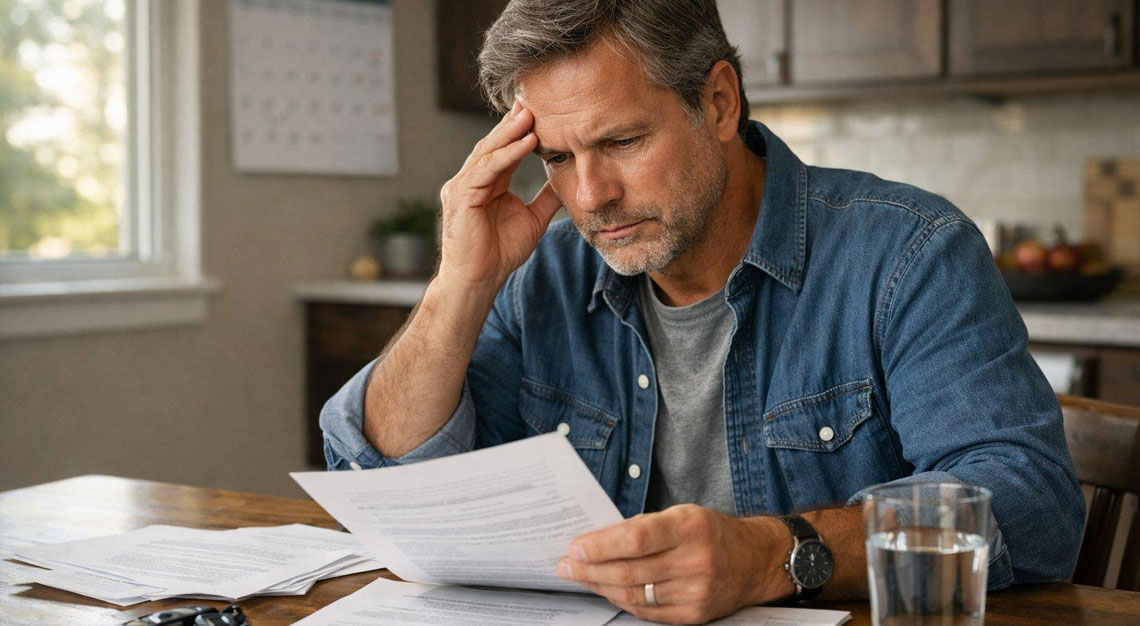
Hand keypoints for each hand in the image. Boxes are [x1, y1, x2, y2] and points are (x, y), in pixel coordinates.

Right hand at [437, 100, 561, 288]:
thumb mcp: (533, 219)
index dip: (519, 130)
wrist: (479, 281)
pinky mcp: (460, 196)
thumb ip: (546, 197)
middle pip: (493, 144)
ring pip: (488, 151)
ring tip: (532, 114)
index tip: (540, 110)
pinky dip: (507, 154)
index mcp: (485, 184)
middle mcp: (470, 180)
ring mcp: (462, 186)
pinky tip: (527, 141)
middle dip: (513, 122)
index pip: (503, 149)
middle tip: (533, 99)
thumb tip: (567, 179)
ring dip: (511, 132)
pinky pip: (486, 169)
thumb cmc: (500, 254)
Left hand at [555, 505, 794, 623]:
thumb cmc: (712, 532)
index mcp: (689, 527)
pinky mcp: (694, 615)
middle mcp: (695, 561)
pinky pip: (647, 612)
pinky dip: (623, 600)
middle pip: (629, 572)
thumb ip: (642, 528)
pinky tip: (608, 590)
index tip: (575, 548)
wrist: (755, 560)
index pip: (635, 540)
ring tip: (581, 577)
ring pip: (634, 594)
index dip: (600, 546)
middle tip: (566, 566)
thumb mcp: (681, 514)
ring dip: (601, 586)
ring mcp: (696, 592)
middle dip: (590, 570)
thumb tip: (596, 541)